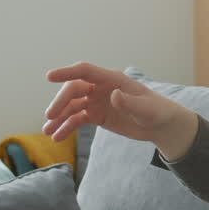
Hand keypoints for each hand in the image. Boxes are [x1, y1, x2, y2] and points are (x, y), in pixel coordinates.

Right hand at [42, 63, 179, 144]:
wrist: (161, 125)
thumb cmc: (157, 111)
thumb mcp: (146, 109)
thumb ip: (130, 103)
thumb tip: (114, 96)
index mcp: (112, 79)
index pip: (85, 71)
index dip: (67, 72)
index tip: (49, 77)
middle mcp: (100, 87)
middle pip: (74, 90)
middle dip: (60, 102)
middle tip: (50, 117)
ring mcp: (97, 101)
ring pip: (72, 106)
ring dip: (59, 117)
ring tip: (47, 131)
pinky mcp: (96, 115)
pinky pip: (77, 120)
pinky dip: (66, 127)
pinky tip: (57, 138)